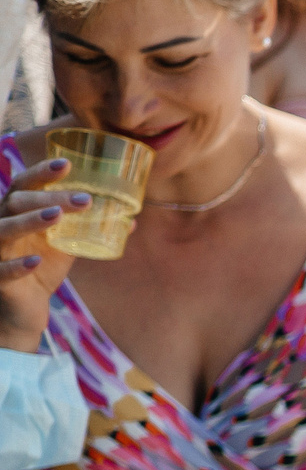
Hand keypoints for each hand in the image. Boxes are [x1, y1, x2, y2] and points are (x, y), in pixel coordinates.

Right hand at [0, 159, 84, 351]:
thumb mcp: (66, 245)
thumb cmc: (42, 266)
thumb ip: (88, 230)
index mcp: (17, 213)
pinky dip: (17, 265)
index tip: (67, 164)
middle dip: (48, 198)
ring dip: (29, 221)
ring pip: (3, 230)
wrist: (24, 306)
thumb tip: (129, 220)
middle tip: (83, 199)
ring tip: (57, 216)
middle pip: (16, 203)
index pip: (24, 185)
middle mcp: (2, 225)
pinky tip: (36, 261)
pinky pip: (1, 270)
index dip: (41, 173)